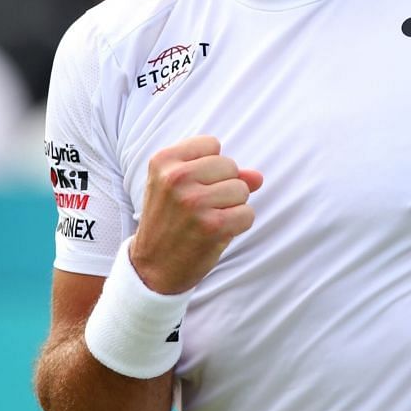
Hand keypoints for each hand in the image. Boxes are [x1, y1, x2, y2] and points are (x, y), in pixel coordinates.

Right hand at [131, 135, 263, 293]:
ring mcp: (194, 202)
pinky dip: (238, 224)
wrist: (152, 266)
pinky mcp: (212, 226)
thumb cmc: (168, 221)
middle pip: (229, 166)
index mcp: (163, 161)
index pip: (211, 144)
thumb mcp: (177, 187)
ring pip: (242, 189)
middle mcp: (176, 178)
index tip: (194, 184)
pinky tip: (217, 232)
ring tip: (207, 219)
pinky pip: (248, 214)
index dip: (210, 166)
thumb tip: (258, 177)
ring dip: (232, 206)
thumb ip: (216, 173)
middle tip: (200, 206)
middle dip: (224, 185)